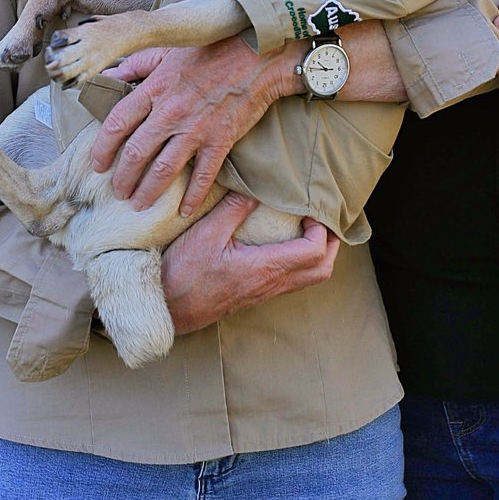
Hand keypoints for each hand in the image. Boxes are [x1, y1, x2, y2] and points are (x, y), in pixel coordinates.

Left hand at [90, 37, 282, 212]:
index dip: (102, 148)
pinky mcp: (220, 141)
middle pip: (136, 154)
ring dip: (147, 192)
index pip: (116, 124)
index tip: (97, 164)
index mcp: (154, 89)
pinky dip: (193, 197)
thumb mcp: (167, 51)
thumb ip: (136, 66)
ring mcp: (196, 129)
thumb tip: (108, 75)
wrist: (256, 56)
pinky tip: (183, 210)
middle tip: (118, 192)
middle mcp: (170, 113)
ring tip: (138, 204)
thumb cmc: (210, 51)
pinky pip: (203, 176)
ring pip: (163, 170)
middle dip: (123, 178)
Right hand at [161, 195, 340, 332]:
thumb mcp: (206, 234)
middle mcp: (271, 284)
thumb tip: (255, 189)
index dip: (321, 229)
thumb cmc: (183, 274)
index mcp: (265, 268)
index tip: (309, 210)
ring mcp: (265, 292)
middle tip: (320, 221)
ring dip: (317, 255)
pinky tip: (284, 245)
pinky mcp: (256, 295)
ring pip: (310, 279)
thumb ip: (233, 209)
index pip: (314, 251)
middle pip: (322, 270)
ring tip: (307, 230)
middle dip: (331, 245)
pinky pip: (292, 282)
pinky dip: (300, 263)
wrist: (167, 309)